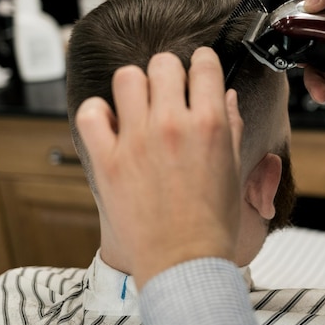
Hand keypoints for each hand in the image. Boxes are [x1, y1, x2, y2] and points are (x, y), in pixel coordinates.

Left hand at [75, 48, 243, 287]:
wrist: (184, 261)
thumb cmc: (212, 221)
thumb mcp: (234, 169)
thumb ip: (231, 125)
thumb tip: (225, 95)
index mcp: (209, 125)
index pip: (204, 65)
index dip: (203, 62)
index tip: (199, 69)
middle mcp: (173, 125)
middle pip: (163, 64)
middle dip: (170, 71)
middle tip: (170, 89)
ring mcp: (137, 141)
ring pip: (127, 78)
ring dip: (136, 86)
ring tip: (140, 104)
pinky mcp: (108, 160)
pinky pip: (90, 114)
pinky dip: (98, 112)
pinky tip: (112, 123)